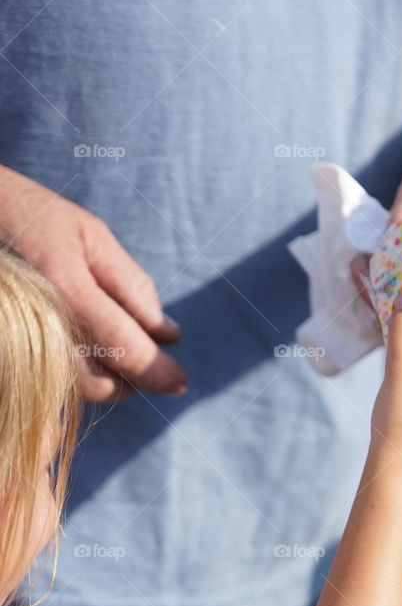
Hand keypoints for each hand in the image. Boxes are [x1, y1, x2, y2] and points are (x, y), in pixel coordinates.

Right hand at [0, 166, 185, 401]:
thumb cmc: (32, 216)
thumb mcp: (89, 235)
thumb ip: (132, 286)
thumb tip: (169, 335)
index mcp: (67, 288)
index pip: (126, 350)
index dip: (158, 372)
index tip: (180, 383)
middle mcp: (40, 323)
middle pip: (100, 383)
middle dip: (130, 378)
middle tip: (144, 354)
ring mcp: (18, 343)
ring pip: (73, 389)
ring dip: (104, 380)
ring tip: (113, 349)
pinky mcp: (8, 354)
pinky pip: (51, 381)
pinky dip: (74, 374)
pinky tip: (80, 347)